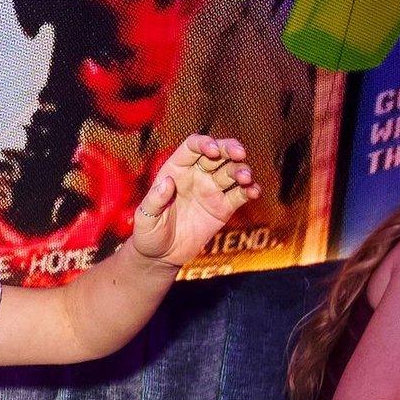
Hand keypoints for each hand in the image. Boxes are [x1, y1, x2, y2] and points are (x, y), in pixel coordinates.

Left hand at [130, 135, 256, 269]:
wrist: (161, 256)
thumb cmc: (148, 234)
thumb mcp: (145, 218)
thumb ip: (154, 200)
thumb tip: (167, 182)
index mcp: (176, 170)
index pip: (193, 147)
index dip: (204, 143)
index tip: (213, 150)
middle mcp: (197, 175)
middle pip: (218, 152)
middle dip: (230, 148)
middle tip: (240, 153)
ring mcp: (212, 189)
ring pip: (232, 171)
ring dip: (242, 170)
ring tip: (245, 178)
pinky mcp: (224, 207)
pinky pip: (240, 194)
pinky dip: (250, 190)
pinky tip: (254, 191)